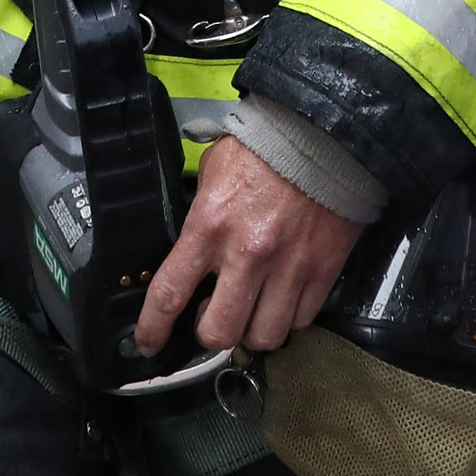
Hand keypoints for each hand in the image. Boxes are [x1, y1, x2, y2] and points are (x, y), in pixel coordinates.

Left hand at [135, 137, 368, 358]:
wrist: (325, 131)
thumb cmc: (265, 145)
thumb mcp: (214, 170)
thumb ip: (201, 213)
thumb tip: (193, 245)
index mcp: (210, 225)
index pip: (170, 294)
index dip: (153, 328)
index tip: (149, 343)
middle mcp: (247, 255)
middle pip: (219, 332)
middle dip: (210, 335)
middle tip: (211, 319)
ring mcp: (289, 267)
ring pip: (264, 336)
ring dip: (251, 331)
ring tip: (250, 312)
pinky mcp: (323, 270)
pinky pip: (301, 320)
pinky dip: (288, 318)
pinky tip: (281, 300)